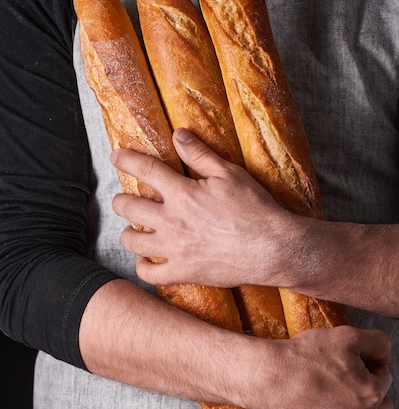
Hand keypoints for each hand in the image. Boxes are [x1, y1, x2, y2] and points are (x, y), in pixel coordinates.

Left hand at [111, 128, 292, 286]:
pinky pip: (150, 273)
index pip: (145, 170)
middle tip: (122, 199)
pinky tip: (144, 260)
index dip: (126, 159)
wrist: (273, 248)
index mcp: (182, 193)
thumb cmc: (255, 210)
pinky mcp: (183, 272)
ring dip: (126, 232)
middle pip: (129, 207)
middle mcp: (172, 221)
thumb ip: (200, 154)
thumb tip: (178, 135)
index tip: (116, 156)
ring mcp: (175, 250)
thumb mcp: (229, 174)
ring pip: (133, 241)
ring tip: (130, 229)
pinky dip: (142, 267)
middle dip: (121, 201)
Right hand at [260, 325, 392, 408]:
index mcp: (371, 393)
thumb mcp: (345, 335)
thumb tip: (386, 355)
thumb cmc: (305, 355)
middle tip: (349, 384)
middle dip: (372, 395)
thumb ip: (377, 342)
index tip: (352, 363)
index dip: (370, 367)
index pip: (385, 379)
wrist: (271, 375)